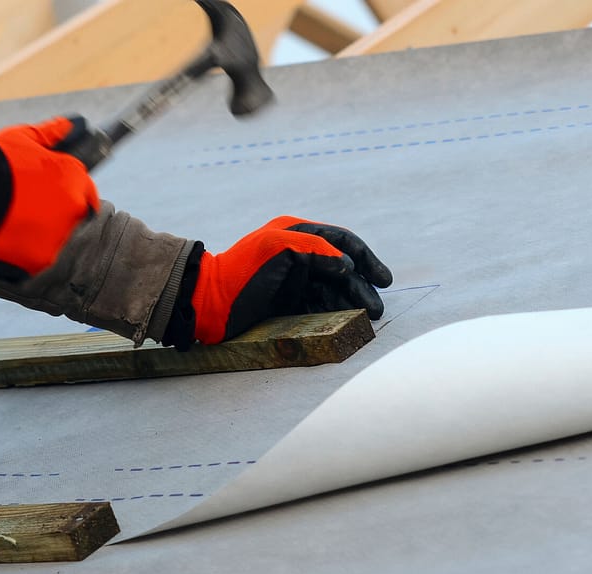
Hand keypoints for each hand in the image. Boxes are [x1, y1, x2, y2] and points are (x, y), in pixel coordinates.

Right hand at [0, 116, 98, 280]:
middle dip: (56, 216)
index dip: (67, 196)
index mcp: (75, 177)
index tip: (52, 200)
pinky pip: (41, 260)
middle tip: (28, 214)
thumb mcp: (21, 139)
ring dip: (44, 237)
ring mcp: (61, 234)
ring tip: (15, 229)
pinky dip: (29, 255)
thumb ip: (50, 133)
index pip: (85, 193)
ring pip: (59, 240)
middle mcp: (75, 207)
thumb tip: (72, 124)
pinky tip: (10, 244)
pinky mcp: (43, 259)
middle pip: (74, 218)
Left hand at [183, 216, 392, 344]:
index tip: (382, 279)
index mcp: (297, 233)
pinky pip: (319, 306)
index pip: (341, 241)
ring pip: (333, 289)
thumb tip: (345, 267)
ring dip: (351, 303)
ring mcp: (294, 279)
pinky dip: (335, 313)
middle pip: (341, 269)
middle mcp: (298, 254)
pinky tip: (346, 322)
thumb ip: (314, 249)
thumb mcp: (276, 248)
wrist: (209, 303)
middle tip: (376, 309)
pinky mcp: (288, 302)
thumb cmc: (241, 272)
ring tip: (366, 319)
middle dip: (361, 287)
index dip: (365, 258)